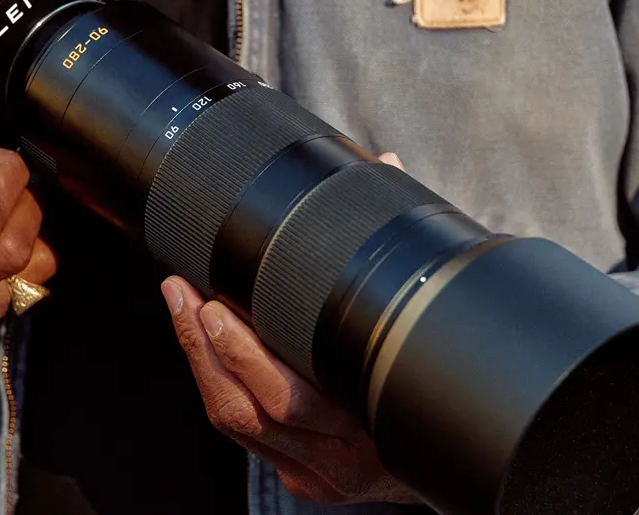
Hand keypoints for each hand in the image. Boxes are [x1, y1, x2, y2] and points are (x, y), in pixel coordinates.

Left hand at [163, 155, 419, 504]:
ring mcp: (315, 472)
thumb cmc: (433, 376)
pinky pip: (240, 430)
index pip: (296, 397)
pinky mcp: (298, 475)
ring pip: (237, 421)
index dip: (247, 354)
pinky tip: (200, 338)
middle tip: (187, 294)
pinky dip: (214, 379)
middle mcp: (343, 459)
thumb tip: (386, 164)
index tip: (217, 301)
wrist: (458, 461)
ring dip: (201, 360)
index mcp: (377, 424)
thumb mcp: (424, 318)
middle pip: (254, 409)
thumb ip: (404, 246)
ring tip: (181, 303)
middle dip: (210, 349)